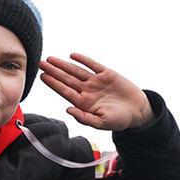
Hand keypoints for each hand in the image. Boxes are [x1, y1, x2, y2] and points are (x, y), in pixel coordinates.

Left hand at [39, 53, 154, 130]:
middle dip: (53, 71)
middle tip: (41, 63)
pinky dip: (83, 60)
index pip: (64, 91)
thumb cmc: (119, 120)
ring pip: (76, 70)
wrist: (138, 112)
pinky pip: (93, 65)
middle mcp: (87, 90)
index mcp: (83, 102)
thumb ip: (84, 118)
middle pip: (67, 79)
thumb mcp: (101, 123)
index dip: (53, 83)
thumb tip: (68, 110)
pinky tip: (72, 56)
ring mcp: (96, 81)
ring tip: (51, 59)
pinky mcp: (107, 74)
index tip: (42, 76)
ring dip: (63, 64)